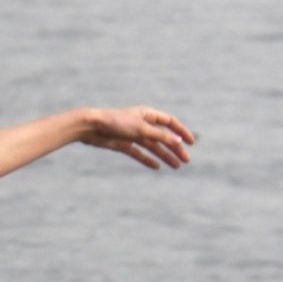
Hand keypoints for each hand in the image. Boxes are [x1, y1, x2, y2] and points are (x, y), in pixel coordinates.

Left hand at [79, 107, 194, 170]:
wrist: (91, 127)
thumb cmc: (115, 123)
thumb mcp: (141, 129)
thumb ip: (160, 135)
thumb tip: (177, 141)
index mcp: (148, 115)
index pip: (170, 122)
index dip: (181, 132)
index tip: (191, 143)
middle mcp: (142, 124)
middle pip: (163, 137)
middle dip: (175, 149)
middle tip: (186, 161)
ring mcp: (133, 134)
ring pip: (153, 146)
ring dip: (165, 156)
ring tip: (176, 167)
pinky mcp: (124, 144)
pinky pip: (139, 153)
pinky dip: (148, 159)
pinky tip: (156, 167)